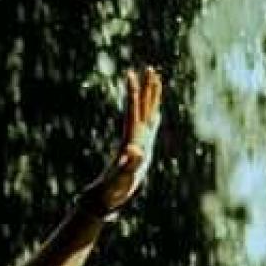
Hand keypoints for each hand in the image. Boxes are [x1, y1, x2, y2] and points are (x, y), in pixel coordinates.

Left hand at [80, 67, 163, 218]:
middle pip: (140, 107)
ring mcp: (139, 141)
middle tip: (149, 68)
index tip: (131, 74)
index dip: (133, 93)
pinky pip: (151, 127)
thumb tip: (132, 151)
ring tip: (155, 80)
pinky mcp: (143, 148)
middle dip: (145, 88)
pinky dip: (155, 116)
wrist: (109, 197)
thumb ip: (129, 164)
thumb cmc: (114, 189)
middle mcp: (134, 136)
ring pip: (146, 114)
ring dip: (151, 97)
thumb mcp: (122, 177)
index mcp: (130, 139)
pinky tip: (156, 112)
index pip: (132, 111)